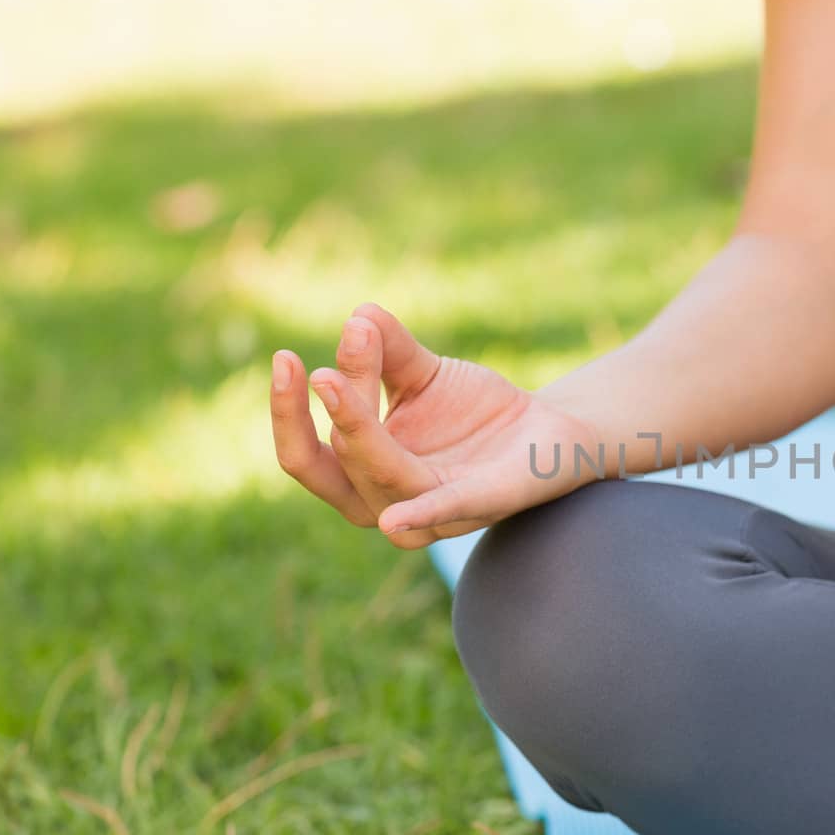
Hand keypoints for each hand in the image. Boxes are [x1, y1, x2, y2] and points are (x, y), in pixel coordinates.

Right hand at [270, 303, 601, 548]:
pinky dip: (422, 514)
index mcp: (362, 472)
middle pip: (337, 466)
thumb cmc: (474, 410)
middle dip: (323, 417)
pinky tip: (395, 521)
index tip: (286, 358)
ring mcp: (434, 511)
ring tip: (338, 382)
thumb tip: (359, 313)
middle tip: (318, 371)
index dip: (289, 411)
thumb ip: (390, 349)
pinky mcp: (483, 504)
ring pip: (382, 478)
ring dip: (359, 432)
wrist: (547, 429)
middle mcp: (388, 500)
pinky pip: (447, 510)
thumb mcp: (425, 373)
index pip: (307, 453)